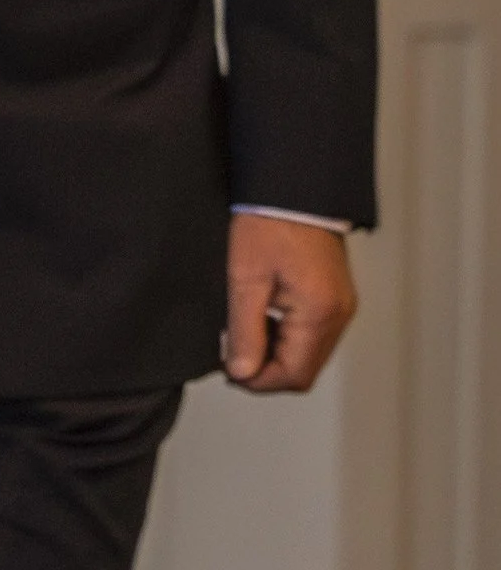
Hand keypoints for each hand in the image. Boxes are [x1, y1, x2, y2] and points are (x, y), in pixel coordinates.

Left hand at [223, 214, 355, 391]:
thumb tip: (242, 371)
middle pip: (303, 371)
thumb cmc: (270, 223)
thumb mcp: (245, 280)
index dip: (258, 381)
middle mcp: (338, 314)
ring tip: (246, 330)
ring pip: (308, 354)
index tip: (230, 368)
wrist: (292, 188)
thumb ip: (244, 332)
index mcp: (319, 313)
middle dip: (266, 369)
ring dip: (275, 353)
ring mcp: (340, 305)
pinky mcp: (334, 296)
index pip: (293, 376)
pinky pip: (313, 333)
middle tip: (233, 352)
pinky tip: (264, 317)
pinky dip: (287, 336)